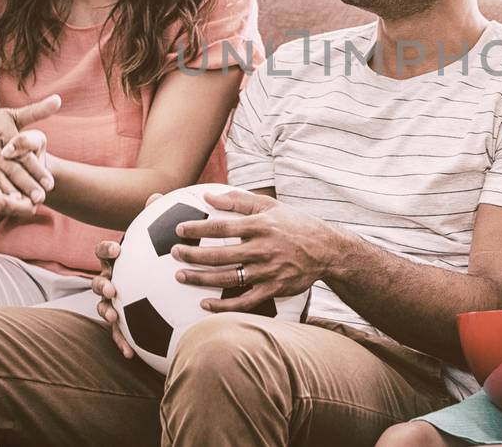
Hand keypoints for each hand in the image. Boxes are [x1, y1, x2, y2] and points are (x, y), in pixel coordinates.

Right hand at [0, 95, 61, 204]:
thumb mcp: (11, 114)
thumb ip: (37, 110)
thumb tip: (58, 100)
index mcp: (4, 136)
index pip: (23, 155)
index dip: (37, 170)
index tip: (50, 183)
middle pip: (11, 170)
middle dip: (26, 186)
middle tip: (41, 199)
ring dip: (10, 194)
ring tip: (24, 206)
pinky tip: (3, 207)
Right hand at [93, 193, 164, 359]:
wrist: (161, 282)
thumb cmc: (158, 256)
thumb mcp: (158, 238)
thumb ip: (155, 220)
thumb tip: (156, 194)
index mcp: (118, 259)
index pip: (105, 251)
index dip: (107, 250)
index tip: (117, 250)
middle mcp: (111, 279)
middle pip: (98, 280)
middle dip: (102, 284)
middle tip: (113, 288)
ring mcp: (114, 301)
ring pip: (103, 308)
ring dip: (107, 313)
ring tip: (114, 319)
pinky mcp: (122, 322)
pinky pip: (119, 333)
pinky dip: (122, 343)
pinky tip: (130, 355)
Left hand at [168, 189, 338, 313]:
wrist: (328, 250)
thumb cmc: (295, 224)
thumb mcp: (270, 205)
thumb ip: (238, 200)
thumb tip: (208, 195)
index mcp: (260, 226)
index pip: (222, 227)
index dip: (198, 228)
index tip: (179, 229)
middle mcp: (263, 249)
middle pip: (220, 254)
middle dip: (193, 254)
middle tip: (174, 253)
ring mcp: (268, 271)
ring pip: (228, 278)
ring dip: (201, 279)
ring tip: (180, 276)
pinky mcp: (274, 289)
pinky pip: (244, 301)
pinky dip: (223, 306)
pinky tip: (204, 304)